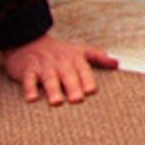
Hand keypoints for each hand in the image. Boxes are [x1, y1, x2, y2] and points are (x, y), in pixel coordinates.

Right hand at [2, 32, 119, 105]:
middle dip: (73, 87)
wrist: (28, 41)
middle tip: (77, 99)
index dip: (87, 80)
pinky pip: (28, 80)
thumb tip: (117, 63)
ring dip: (53, 90)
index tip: (91, 91)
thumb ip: (98, 57)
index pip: (83, 70)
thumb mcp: (80, 51)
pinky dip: (29, 89)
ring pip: (49, 79)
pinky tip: (31, 99)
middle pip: (67, 75)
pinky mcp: (27, 70)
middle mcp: (60, 62)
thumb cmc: (59, 52)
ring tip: (57, 102)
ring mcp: (43, 66)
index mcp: (74, 58)